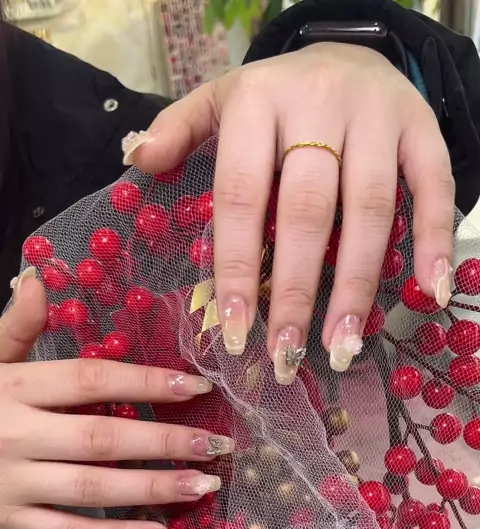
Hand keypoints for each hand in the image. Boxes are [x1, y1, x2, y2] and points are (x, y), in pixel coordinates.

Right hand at [0, 276, 232, 528]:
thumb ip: (11, 328)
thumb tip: (37, 279)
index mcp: (11, 386)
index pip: (88, 379)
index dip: (145, 380)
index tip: (196, 385)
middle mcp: (14, 433)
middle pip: (101, 436)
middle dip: (165, 441)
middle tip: (218, 445)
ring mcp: (12, 483)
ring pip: (92, 488)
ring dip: (153, 488)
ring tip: (204, 485)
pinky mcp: (8, 523)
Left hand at [126, 43, 453, 380]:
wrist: (349, 50)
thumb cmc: (278, 96)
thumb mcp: (221, 99)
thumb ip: (180, 128)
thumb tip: (135, 158)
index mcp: (257, 101)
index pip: (241, 196)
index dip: (240, 268)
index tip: (238, 331)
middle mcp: (317, 103)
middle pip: (307, 211)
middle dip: (298, 292)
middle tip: (288, 355)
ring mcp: (376, 115)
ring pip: (369, 209)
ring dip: (359, 284)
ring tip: (344, 346)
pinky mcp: (421, 127)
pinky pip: (434, 186)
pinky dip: (436, 239)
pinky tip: (429, 291)